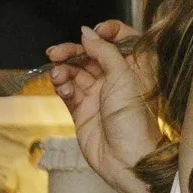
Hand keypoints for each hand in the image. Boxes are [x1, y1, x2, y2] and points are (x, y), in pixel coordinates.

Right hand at [44, 21, 160, 192]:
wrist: (127, 160)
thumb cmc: (135, 121)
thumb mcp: (123, 76)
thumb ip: (104, 50)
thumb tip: (87, 32)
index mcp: (136, 67)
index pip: (121, 38)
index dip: (106, 32)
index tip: (94, 32)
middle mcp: (117, 78)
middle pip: (91, 54)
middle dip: (73, 51)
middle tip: (56, 52)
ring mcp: (99, 94)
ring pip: (76, 72)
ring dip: (64, 69)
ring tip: (57, 75)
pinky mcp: (83, 110)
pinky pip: (68, 91)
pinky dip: (62, 85)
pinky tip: (61, 87)